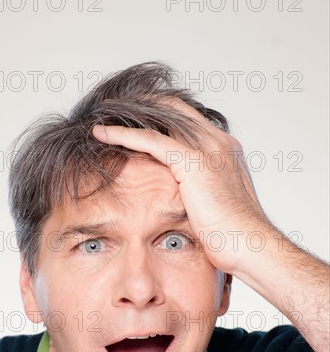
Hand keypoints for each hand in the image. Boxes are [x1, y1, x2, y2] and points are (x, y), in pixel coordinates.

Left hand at [92, 98, 270, 274]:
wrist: (249, 245)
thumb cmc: (234, 234)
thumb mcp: (215, 203)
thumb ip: (199, 189)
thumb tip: (181, 196)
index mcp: (225, 149)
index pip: (188, 120)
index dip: (160, 115)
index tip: (136, 119)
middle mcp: (218, 141)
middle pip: (174, 109)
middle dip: (143, 106)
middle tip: (114, 108)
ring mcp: (208, 149)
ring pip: (160, 118)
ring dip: (128, 115)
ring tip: (103, 115)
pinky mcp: (193, 162)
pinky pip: (150, 140)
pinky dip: (122, 134)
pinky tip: (101, 133)